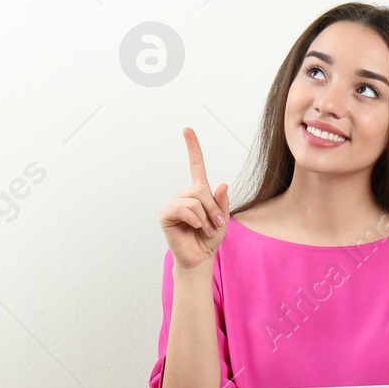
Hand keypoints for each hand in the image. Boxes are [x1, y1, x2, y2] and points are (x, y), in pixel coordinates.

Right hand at [159, 127, 230, 269]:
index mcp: (198, 193)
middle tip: (216, 225)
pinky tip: (195, 229)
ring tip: (205, 229)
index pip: (195, 166)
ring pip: (195, 201)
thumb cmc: (209, 239)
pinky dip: (195, 220)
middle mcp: (184, 195)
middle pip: (201, 190)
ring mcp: (174, 204)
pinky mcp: (166, 215)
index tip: (187, 129)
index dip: (192, 147)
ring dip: (205, 217)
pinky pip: (184, 209)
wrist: (199, 258)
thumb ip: (222, 203)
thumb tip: (222, 184)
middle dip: (213, 209)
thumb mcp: (222, 219)